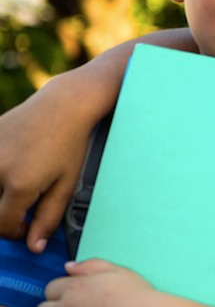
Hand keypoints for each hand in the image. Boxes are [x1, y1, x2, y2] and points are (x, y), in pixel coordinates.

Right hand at [0, 72, 97, 251]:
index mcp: (20, 184)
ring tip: (19, 186)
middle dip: (5, 215)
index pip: (3, 226)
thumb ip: (48, 217)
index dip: (16, 233)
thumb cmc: (70, 144)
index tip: (28, 228)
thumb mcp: (66, 184)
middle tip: (24, 207)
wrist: (63, 105)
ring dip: (0, 193)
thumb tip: (33, 246)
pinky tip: (15, 163)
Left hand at [41, 259, 155, 306]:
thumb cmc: (135, 293)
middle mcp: (69, 305)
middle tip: (74, 303)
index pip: (52, 287)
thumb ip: (90, 265)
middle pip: (44, 306)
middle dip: (55, 304)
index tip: (72, 292)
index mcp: (76, 287)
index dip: (62, 288)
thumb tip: (69, 266)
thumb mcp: (117, 270)